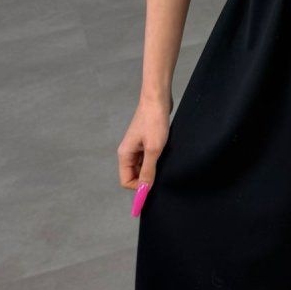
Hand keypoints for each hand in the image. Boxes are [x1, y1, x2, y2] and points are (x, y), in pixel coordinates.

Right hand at [117, 94, 170, 216]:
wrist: (158, 99)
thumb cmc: (154, 122)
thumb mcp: (153, 149)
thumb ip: (148, 170)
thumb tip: (144, 190)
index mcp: (124, 155)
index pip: (126, 181)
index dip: (138, 187)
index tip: (153, 187)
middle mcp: (128, 152)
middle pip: (134, 175)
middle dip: (146, 179)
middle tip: (162, 175)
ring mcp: (137, 147)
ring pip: (143, 167)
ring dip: (152, 169)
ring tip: (164, 162)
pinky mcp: (146, 142)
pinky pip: (148, 158)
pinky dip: (156, 160)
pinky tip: (166, 155)